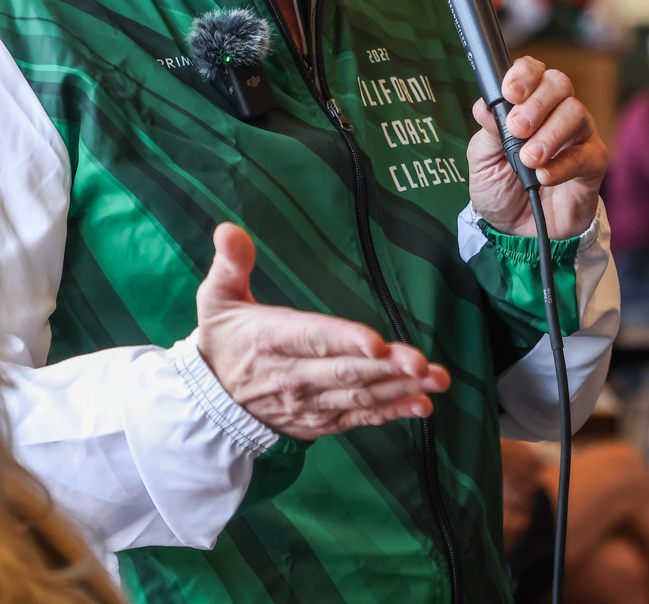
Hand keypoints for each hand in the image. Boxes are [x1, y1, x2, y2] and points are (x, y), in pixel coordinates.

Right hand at [194, 224, 449, 439]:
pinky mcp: (321, 420)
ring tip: (436, 380)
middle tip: (422, 363)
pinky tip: (422, 406)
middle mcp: (294, 376)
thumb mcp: (215, 299)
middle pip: (346, 371)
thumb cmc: (223, 341)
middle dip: (387, 369)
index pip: (313, 338)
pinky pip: (360, 417)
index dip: (346, 341)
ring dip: (401, 389)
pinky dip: (391, 413)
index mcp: (272, 340)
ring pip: (360, 396)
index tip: (378, 343)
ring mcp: (310, 402)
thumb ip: (229, 264)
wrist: (211, 403)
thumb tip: (228, 228)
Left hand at [468, 57, 607, 239]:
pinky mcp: (592, 163)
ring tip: (529, 159)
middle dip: (536, 104)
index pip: (533, 72)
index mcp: (526, 105)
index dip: (524, 75)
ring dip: (549, 134)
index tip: (509, 93)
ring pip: (575, 112)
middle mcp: (555, 113)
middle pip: (559, 84)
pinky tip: (543, 176)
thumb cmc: (501, 189)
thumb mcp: (483, 161)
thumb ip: (488, 132)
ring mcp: (577, 136)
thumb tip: (485, 105)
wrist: (516, 232)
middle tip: (517, 129)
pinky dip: (562, 164)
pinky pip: (584, 154)